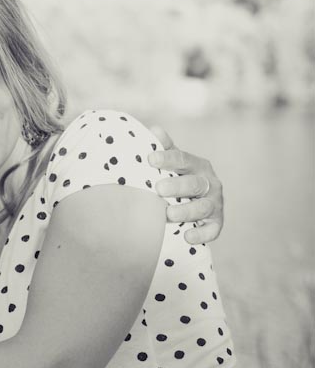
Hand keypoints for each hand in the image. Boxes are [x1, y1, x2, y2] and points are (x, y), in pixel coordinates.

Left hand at [148, 126, 223, 244]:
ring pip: (203, 207)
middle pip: (195, 183)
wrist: (197, 202)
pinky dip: (202, 234)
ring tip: (169, 214)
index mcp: (198, 165)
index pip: (183, 159)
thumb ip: (165, 148)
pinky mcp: (216, 222)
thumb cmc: (181, 178)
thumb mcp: (174, 162)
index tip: (150, 159)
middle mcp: (210, 183)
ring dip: (187, 211)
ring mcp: (215, 203)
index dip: (167, 159)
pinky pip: (213, 230)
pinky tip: (188, 237)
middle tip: (159, 189)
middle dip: (178, 186)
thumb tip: (154, 130)